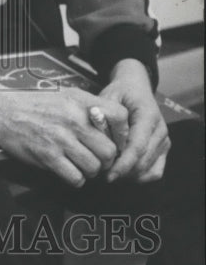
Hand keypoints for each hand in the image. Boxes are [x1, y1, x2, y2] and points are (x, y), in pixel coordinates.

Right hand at [0, 76, 123, 187]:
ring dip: (90, 171)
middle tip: (97, 158)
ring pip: (94, 168)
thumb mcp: (67, 95)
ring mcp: (60, 139)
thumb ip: (92, 107)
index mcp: (80, 102)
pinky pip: (75, 178)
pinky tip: (68, 170)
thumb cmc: (36, 104)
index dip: (122, 134)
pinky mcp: (47, 157)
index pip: (120, 118)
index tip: (115, 141)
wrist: (3, 110)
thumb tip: (115, 128)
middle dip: (106, 160)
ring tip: (81, 164)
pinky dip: (75, 179)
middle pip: (109, 151)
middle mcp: (73, 120)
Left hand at [100, 59, 169, 182]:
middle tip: (102, 172)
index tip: (108, 175)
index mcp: (148, 116)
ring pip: (148, 170)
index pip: (137, 146)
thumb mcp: (108, 97)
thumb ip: (105, 116)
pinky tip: (123, 172)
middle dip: (122, 171)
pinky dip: (139, 176)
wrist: (136, 89)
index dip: (123, 163)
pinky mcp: (163, 149)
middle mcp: (160, 130)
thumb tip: (101, 138)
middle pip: (143, 161)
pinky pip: (155, 172)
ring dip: (129, 175)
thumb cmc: (120, 93)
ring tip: (110, 170)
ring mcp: (164, 141)